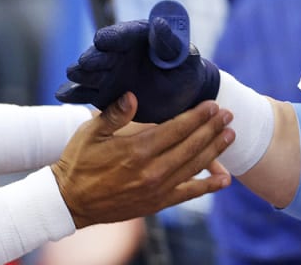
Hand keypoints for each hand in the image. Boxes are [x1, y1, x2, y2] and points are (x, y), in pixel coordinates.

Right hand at [52, 92, 232, 227]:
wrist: (70, 202)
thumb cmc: (78, 162)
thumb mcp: (90, 132)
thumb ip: (114, 114)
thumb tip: (132, 96)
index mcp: (137, 150)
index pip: (176, 129)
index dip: (197, 116)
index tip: (213, 104)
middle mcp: (151, 171)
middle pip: (191, 146)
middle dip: (212, 128)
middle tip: (229, 114)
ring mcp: (156, 189)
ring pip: (194, 167)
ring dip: (215, 150)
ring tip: (230, 135)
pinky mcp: (156, 204)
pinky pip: (188, 194)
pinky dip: (208, 186)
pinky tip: (224, 179)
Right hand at [56, 0, 221, 122]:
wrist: (179, 97)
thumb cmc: (185, 71)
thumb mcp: (185, 57)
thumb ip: (171, 43)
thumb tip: (160, 24)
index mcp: (138, 38)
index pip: (122, 34)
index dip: (112, 37)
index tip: (102, 40)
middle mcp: (118, 53)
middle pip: (100, 53)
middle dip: (94, 58)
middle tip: (86, 64)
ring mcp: (107, 73)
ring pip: (89, 72)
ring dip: (82, 74)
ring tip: (75, 76)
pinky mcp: (102, 93)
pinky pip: (84, 92)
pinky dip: (73, 93)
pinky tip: (62, 95)